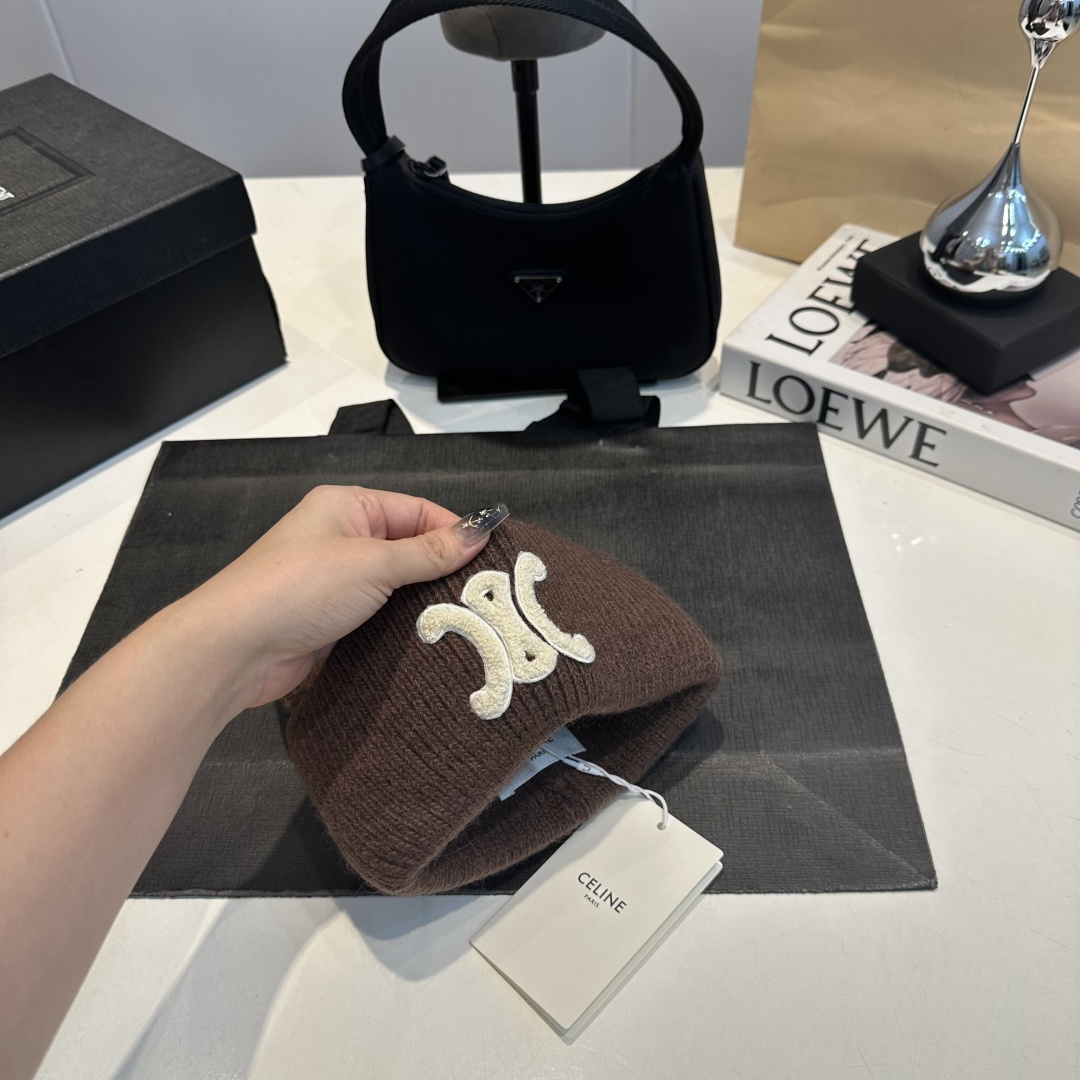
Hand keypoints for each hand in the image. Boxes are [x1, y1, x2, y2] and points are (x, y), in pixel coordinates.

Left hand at [175, 487, 508, 710]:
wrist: (234, 649)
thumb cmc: (299, 589)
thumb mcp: (372, 563)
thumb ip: (429, 551)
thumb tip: (480, 532)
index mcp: (348, 507)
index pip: (417, 511)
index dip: (454, 532)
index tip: (492, 561)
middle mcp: (341, 538)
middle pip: (409, 548)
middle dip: (443, 570)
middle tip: (487, 597)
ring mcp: (335, 581)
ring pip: (395, 586)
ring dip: (422, 602)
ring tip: (468, 621)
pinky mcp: (332, 620)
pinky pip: (378, 616)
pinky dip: (401, 626)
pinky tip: (431, 640)